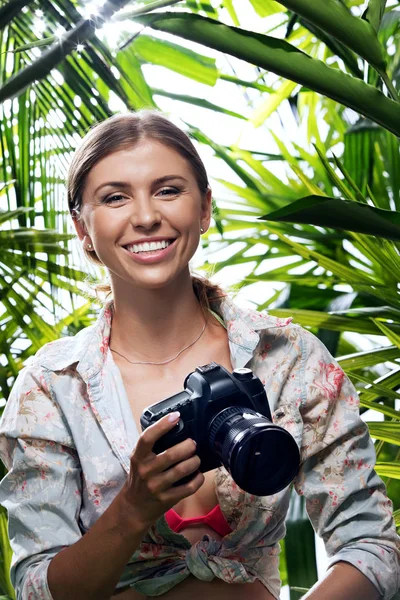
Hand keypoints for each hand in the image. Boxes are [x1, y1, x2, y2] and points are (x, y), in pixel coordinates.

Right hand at [120, 412, 204, 531]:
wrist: (134, 508)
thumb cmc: (140, 477)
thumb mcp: (139, 459)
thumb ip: (151, 446)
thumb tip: (174, 425)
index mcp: (138, 457)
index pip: (147, 438)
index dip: (162, 425)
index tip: (175, 416)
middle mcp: (145, 471)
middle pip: (171, 454)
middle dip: (188, 446)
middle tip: (193, 443)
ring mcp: (156, 486)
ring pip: (182, 470)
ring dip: (194, 461)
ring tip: (196, 458)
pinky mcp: (166, 499)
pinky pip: (188, 488)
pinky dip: (198, 479)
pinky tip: (198, 474)